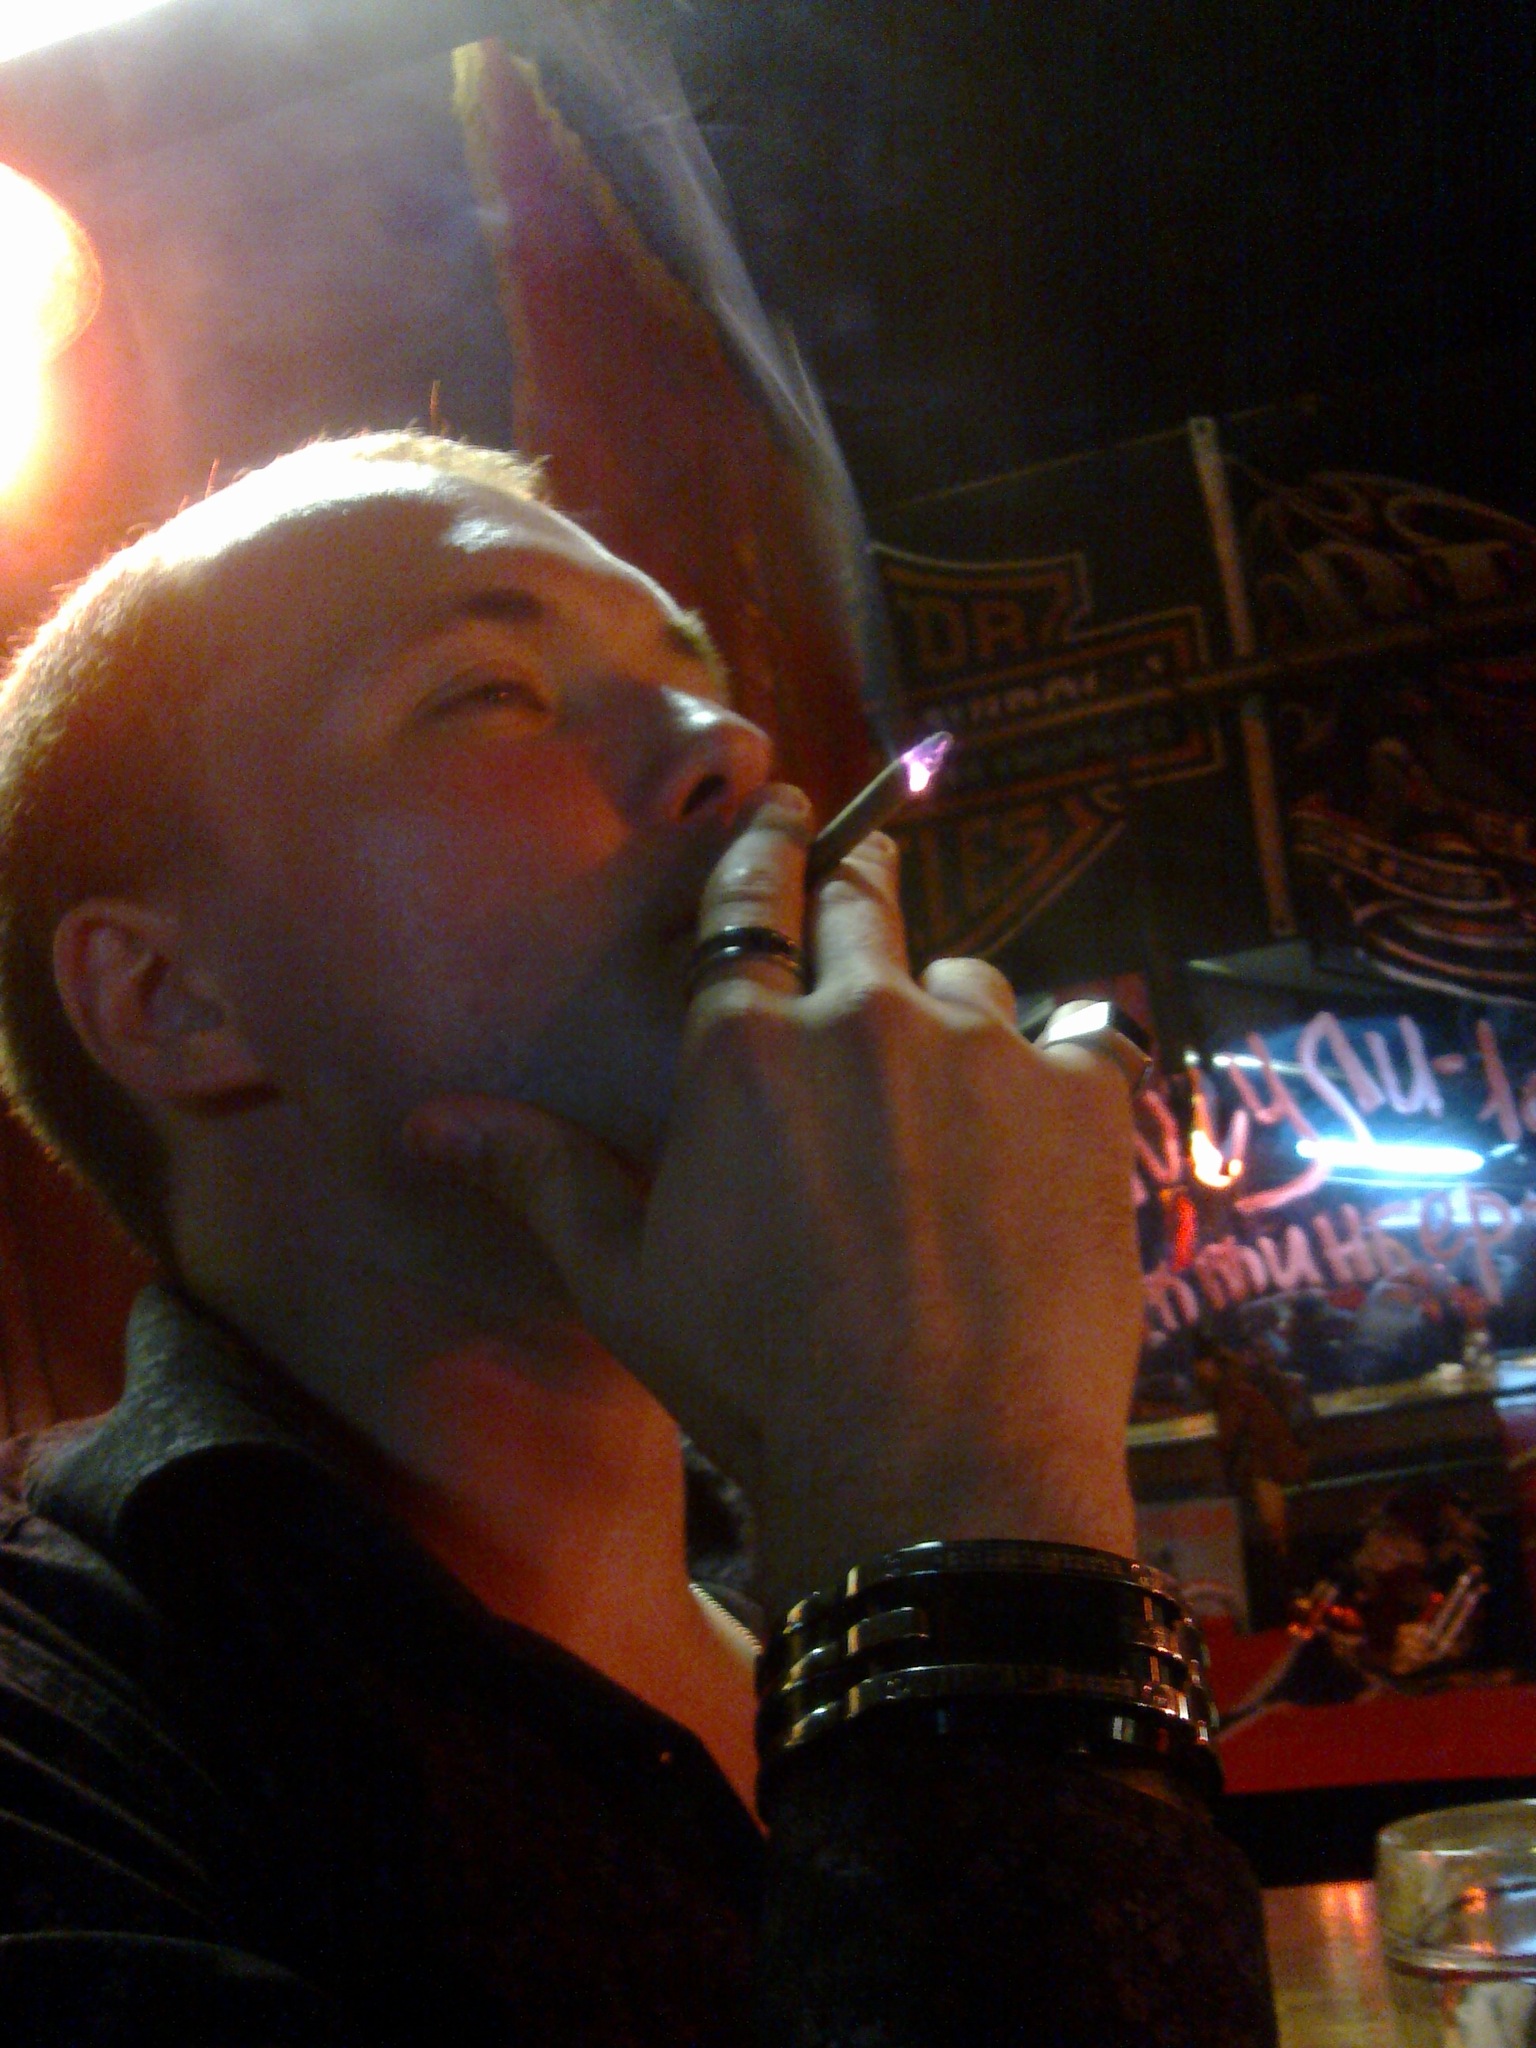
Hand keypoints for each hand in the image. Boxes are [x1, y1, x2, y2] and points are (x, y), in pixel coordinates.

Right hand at [407, 788, 1143, 1614]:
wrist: (933, 1463)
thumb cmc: (758, 1377)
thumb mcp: (625, 1278)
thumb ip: (540, 1173)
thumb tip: (429, 1120)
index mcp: (746, 1045)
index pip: (752, 900)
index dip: (767, 845)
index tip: (787, 805)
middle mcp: (867, 1016)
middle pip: (867, 904)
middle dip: (860, 878)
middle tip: (865, 870)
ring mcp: (986, 1050)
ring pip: (974, 981)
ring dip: (955, 1014)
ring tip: (956, 1081)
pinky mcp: (1085, 1100)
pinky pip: (1090, 1038)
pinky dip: (1071, 1068)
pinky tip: (1063, 1118)